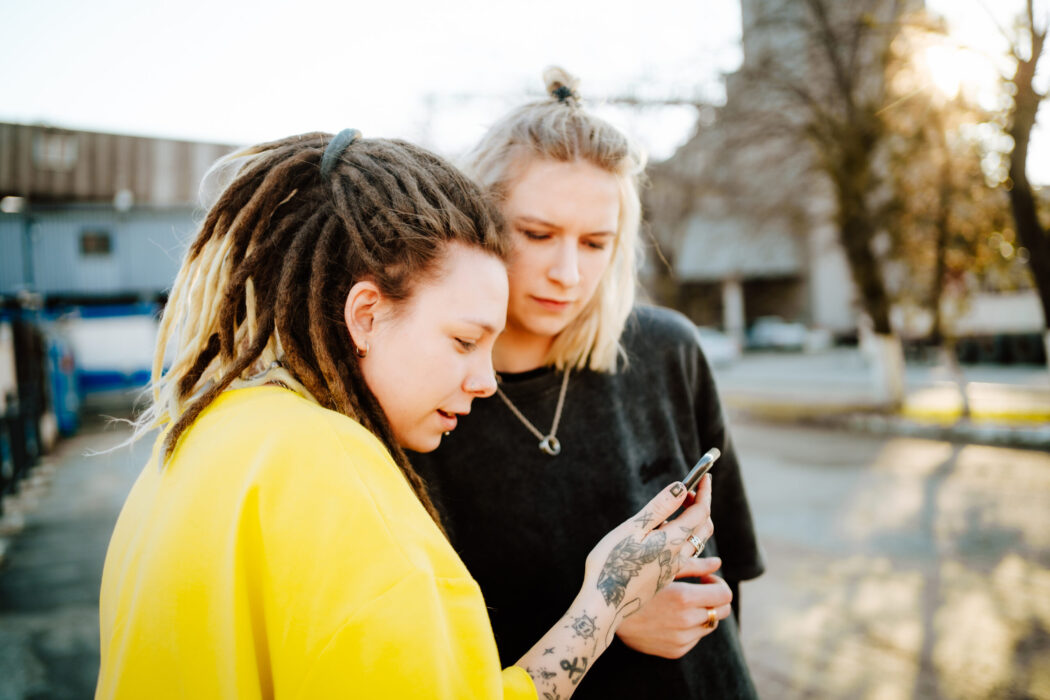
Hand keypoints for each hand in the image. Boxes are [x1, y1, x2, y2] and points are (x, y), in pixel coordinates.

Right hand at [580, 476, 713, 646]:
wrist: (602, 605)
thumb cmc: (610, 563)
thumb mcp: (631, 530)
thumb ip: (658, 508)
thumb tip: (681, 488)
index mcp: (671, 541)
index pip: (699, 511)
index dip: (704, 492)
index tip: (704, 476)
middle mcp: (677, 557)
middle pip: (703, 528)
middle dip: (701, 505)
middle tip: (691, 490)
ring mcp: (672, 571)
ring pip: (697, 545)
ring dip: (699, 525)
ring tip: (691, 510)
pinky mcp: (664, 580)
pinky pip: (690, 561)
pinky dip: (697, 549)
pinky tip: (704, 557)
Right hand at [616, 556, 732, 657]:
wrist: (608, 613)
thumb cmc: (635, 583)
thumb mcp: (661, 570)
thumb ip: (693, 564)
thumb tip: (718, 562)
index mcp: (685, 598)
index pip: (725, 594)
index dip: (718, 583)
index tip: (704, 578)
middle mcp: (686, 621)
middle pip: (723, 611)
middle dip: (715, 598)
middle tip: (698, 589)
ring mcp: (682, 639)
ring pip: (709, 625)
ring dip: (702, 612)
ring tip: (680, 603)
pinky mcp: (675, 651)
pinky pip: (695, 638)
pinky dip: (690, 627)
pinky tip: (670, 617)